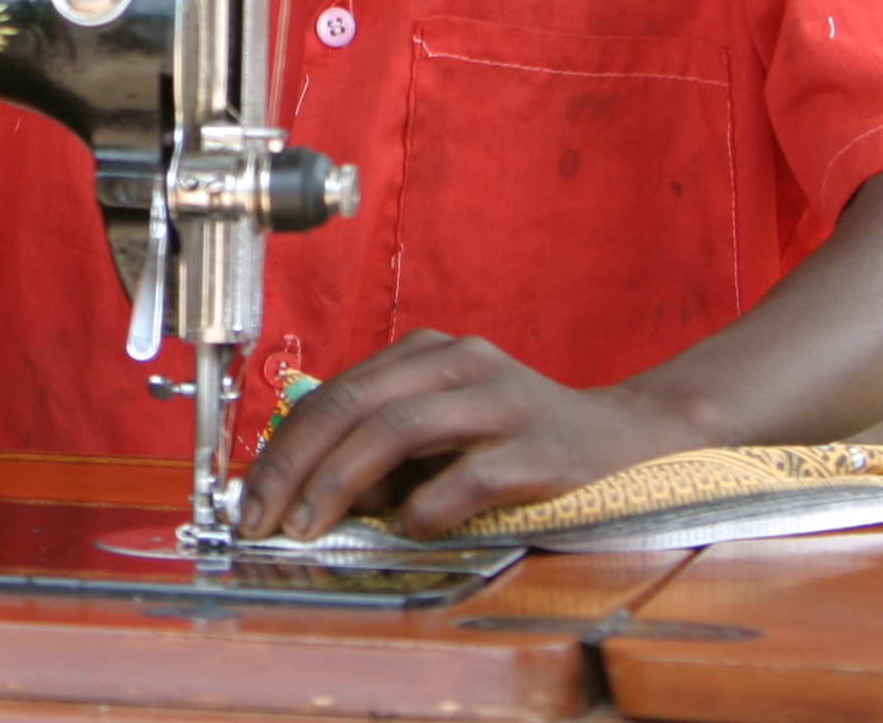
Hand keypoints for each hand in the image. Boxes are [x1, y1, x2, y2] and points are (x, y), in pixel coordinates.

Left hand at [236, 330, 705, 541]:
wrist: (633, 438)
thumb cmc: (522, 437)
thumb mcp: (445, 423)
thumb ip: (383, 442)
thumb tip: (305, 486)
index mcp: (427, 353)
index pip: (334, 393)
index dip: (283, 447)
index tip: (249, 497)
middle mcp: (459, 362)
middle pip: (353, 405)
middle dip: (296, 466)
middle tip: (264, 519)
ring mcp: (502, 400)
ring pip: (398, 429)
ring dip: (342, 482)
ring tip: (313, 525)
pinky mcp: (541, 447)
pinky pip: (468, 474)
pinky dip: (428, 504)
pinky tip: (409, 529)